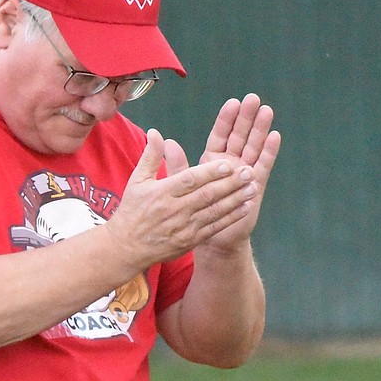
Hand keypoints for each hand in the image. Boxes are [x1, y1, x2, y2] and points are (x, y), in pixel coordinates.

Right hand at [107, 129, 257, 267]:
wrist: (127, 248)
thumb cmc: (132, 210)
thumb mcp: (136, 181)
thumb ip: (150, 156)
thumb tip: (156, 132)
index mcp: (161, 192)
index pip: (189, 180)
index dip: (210, 172)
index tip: (228, 164)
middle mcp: (175, 210)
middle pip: (207, 195)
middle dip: (230, 184)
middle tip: (248, 172)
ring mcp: (185, 227)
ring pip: (215, 211)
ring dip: (236, 199)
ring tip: (253, 187)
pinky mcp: (191, 240)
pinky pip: (215, 227)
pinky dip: (231, 217)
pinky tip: (245, 207)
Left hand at [189, 94, 280, 253]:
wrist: (213, 239)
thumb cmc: (195, 211)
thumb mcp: (181, 186)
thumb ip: (177, 165)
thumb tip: (166, 142)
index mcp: (212, 160)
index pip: (221, 134)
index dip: (227, 119)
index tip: (233, 102)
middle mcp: (231, 163)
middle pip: (240, 136)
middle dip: (246, 117)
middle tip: (254, 99)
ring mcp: (244, 172)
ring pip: (253, 146)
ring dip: (260, 129)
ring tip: (266, 111)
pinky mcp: (255, 185)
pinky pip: (263, 165)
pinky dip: (268, 151)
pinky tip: (275, 136)